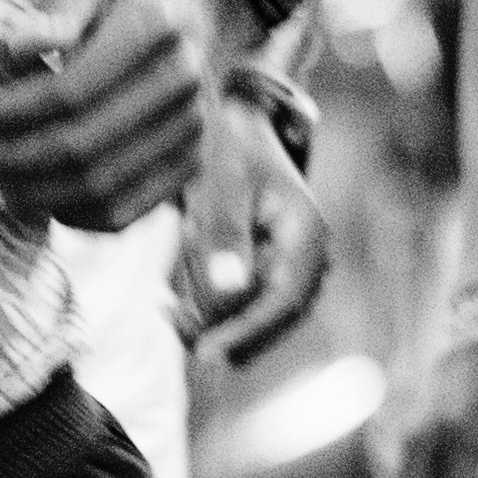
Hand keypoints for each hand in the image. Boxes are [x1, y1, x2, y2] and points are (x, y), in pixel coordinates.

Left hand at [0, 0, 221, 231]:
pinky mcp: (190, 164)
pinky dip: (76, 217)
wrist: (188, 23)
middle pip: (85, 142)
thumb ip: (54, 15)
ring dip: (39, 194)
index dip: (16, 112)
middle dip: (18, 158)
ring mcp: (193, 127)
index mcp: (156, 23)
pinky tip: (40, 201)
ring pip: (102, 185)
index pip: (73, 88)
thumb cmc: (118, 6)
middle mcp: (184, 78)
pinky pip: (126, 212)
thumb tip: (18, 47)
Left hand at [172, 90, 327, 363]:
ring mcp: (292, 267)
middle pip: (269, 319)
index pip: (283, 302)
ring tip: (170, 289)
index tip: (203, 355)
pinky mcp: (270, 272)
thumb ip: (224, 239)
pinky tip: (175, 294)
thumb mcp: (218, 184)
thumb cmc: (226, 147)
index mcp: (307, 235)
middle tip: (168, 314)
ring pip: (251, 316)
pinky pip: (240, 306)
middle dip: (218, 323)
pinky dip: (207, 304)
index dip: (245, 333)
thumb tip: (231, 296)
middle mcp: (310, 258)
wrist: (234, 123)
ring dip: (208, 310)